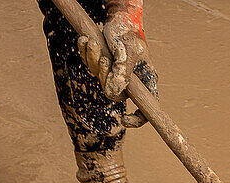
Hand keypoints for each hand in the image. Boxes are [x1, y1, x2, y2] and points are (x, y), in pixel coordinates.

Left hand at [79, 5, 158, 123]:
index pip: (145, 109)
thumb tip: (113, 94)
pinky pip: (91, 67)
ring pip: (100, 80)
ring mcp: (116, 74)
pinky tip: (84, 41)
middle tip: (104, 60)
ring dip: (93, 61)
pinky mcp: (103, 66)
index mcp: (145, 81)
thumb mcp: (127, 52)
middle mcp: (131, 81)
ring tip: (91, 42)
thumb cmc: (127, 33)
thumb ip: (122, 74)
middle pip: (115, 94)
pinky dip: (86, 54)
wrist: (118, 16)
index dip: (137, 119)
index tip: (124, 119)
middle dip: (104, 77)